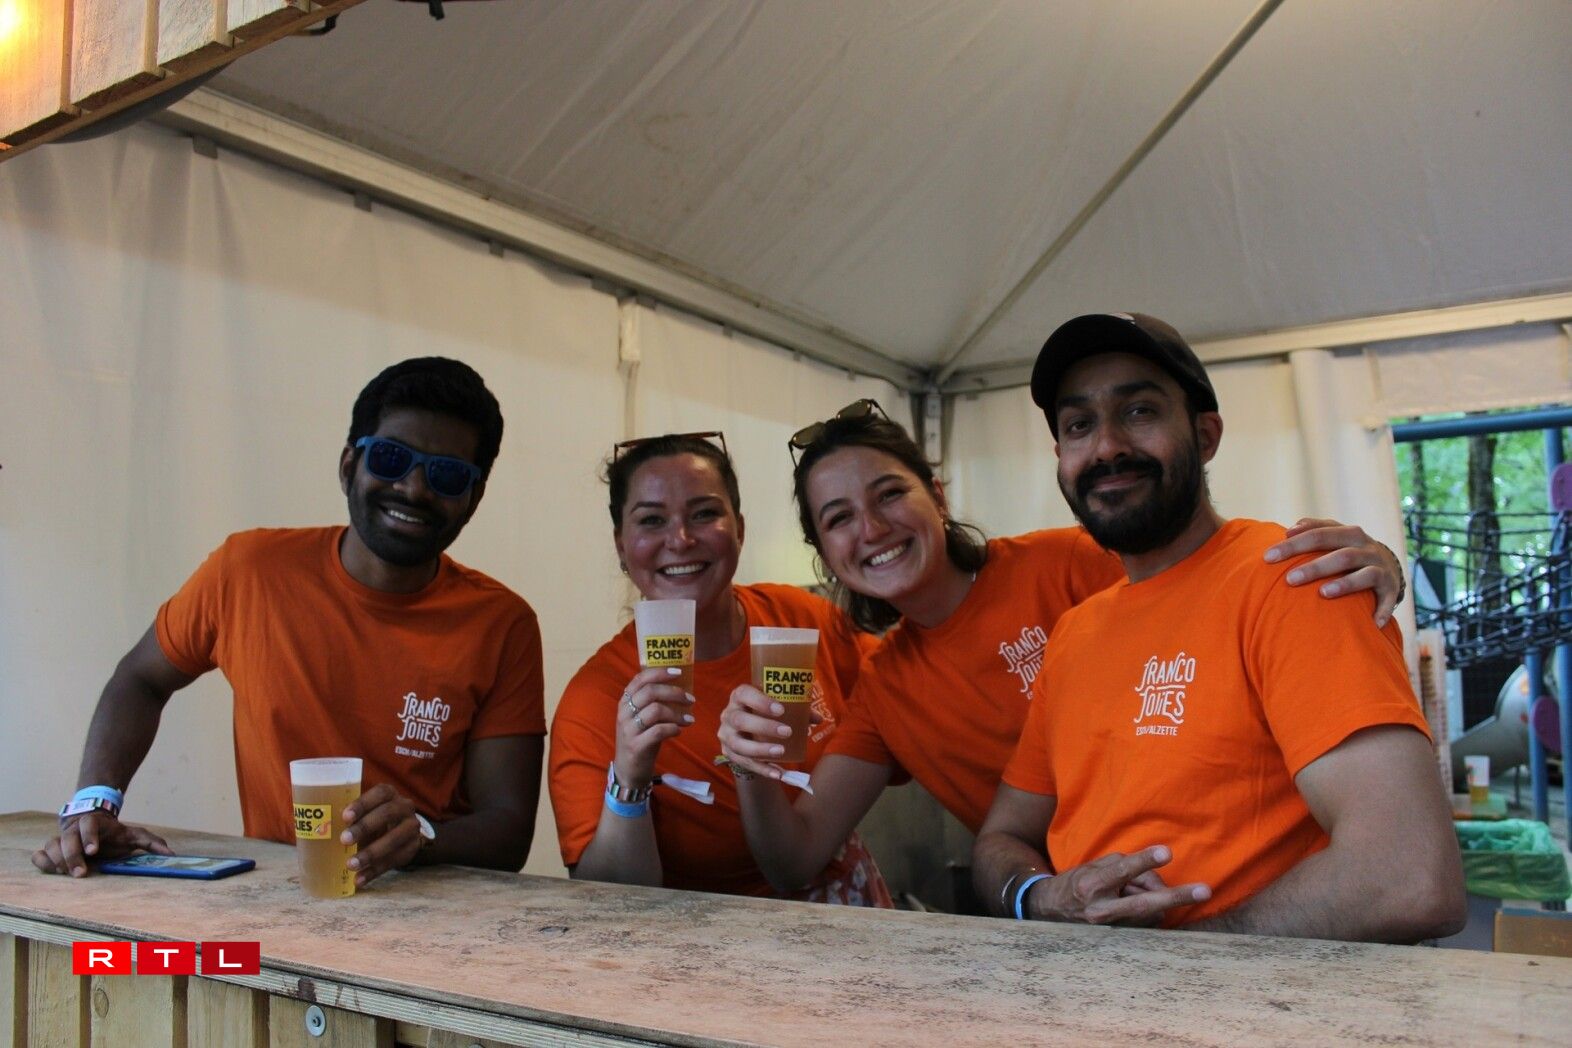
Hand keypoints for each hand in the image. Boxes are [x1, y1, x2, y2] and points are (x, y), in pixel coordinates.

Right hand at [32, 813, 171, 876]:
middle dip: (72, 855)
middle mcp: (75, 830)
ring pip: (50, 845)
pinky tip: (52, 871)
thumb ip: (151, 842)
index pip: (88, 823)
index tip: (93, 851)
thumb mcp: (134, 835)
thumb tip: (170, 854)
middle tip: (81, 873)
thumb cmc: (115, 834)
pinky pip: (39, 855)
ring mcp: (61, 840)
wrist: (94, 827)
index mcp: (95, 823)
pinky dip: (42, 862)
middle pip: (66, 838)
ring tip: (66, 874)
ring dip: (56, 860)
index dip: (88, 836)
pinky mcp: (51, 851)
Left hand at [341, 784, 419, 886]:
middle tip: (344, 840)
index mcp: (389, 795)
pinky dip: (375, 871)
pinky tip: (359, 880)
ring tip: (351, 865)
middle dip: (365, 827)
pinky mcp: (413, 848)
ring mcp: (411, 828)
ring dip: (371, 853)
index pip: (380, 793)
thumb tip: (312, 829)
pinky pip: (395, 860)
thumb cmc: (373, 820)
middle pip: (388, 813)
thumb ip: (348, 817)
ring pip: (395, 839)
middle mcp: (404, 807)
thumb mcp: (365, 813)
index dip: (363, 803)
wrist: (402, 831)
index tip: (344, 817)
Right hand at [615, 666, 694, 787]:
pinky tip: (678, 731)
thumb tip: (679, 688)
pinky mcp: (636, 745)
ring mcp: (628, 729)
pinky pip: (658, 730)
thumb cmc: (640, 738)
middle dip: (674, 693)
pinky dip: (673, 728)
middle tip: (690, 699)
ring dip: (677, 713)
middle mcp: (624, 712)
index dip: (660, 672)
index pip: (640, 679)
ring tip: (688, 719)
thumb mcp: (642, 717)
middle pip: (650, 692)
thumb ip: (653, 702)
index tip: (679, 672)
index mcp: (625, 701)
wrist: (628, 769)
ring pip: (656, 710)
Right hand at [718, 684, 798, 780]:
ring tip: (781, 752)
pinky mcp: (728, 753)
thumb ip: (796, 711)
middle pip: (739, 720)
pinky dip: (762, 769)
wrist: (745, 731)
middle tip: (787, 732)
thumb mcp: (776, 708)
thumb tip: (818, 718)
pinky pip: (744, 763)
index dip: (760, 701)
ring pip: (738, 745)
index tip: (781, 709)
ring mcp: (726, 735)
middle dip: (764, 727)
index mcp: (739, 697)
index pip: (744, 694)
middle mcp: (728, 714)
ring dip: (761, 750)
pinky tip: (778, 773)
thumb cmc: (763, 713)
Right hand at [1028, 846, 1209, 925]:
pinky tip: (1132, 900)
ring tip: (1133, 889)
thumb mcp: (1094, 867)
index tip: (1166, 852)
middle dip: (1176, 897)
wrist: (1051, 912)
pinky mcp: (1119, 939)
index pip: (1123, 871)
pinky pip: (1146, 920)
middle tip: (1204, 890)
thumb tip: (1154, 879)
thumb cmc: (1076, 883)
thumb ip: (1123, 868)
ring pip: (1150, 911)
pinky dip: (1147, 907)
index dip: (1145, 861)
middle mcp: (1101, 910)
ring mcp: (1111, 929)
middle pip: (1145, 904)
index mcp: (1091, 886)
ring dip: (1152, 895)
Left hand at [1266, 518, 1404, 626]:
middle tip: (1289, 579)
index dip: (1293, 545)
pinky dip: (1382, 610)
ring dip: (1344, 584)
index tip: (1267, 557)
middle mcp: (1366, 548)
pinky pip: (1388, 599)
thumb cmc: (1346, 550)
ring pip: (1364, 574)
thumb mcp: (1333, 536)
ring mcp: (1380, 568)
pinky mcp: (1391, 588)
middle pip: (1341, 555)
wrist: (1387, 564)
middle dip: (1315, 567)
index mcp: (1347, 533)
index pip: (1318, 534)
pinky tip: (1372, 623)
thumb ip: (1312, 529)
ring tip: (1322, 594)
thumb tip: (1289, 531)